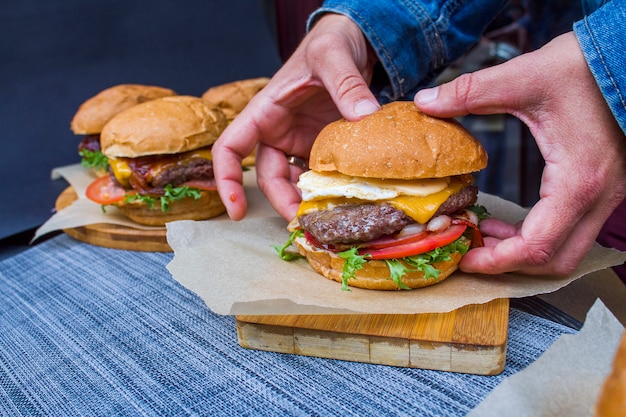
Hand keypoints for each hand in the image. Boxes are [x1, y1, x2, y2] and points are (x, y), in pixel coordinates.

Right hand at [212, 14, 379, 220]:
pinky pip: (318, 174)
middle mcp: (277, 131)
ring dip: (305, 200)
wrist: (353, 42)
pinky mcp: (321, 146)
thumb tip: (363, 116)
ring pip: (293, 181)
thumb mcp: (334, 55)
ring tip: (326, 215)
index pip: (230, 148)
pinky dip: (327, 189)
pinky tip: (344, 199)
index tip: (236, 209)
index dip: (227, 179)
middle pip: (267, 176)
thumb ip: (346, 84)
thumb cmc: (331, 43)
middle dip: (282, 201)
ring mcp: (299, 141)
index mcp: (265, 112)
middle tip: (303, 221)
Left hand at [416, 32, 625, 274]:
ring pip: (566, 251)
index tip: (463, 258)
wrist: (625, 55)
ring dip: (522, 253)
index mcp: (577, 181)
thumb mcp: (522, 77)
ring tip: (483, 235)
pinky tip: (508, 223)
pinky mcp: (601, 190)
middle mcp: (597, 198)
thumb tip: (425, 101)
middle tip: (470, 252)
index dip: (496, 261)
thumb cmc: (583, 68)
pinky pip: (570, 232)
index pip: (536, 248)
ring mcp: (604, 197)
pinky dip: (537, 238)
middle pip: (555, 262)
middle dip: (508, 265)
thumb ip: (470, 92)